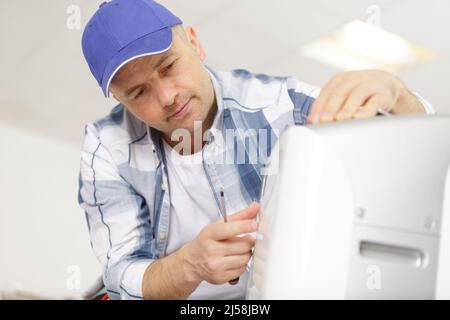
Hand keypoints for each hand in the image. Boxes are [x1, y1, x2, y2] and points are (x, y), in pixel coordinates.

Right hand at [180, 202, 259, 284]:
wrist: (192, 261)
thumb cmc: (207, 241)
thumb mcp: (219, 225)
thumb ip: (239, 216)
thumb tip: (256, 207)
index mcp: (209, 234)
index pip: (228, 229)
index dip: (244, 226)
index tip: (254, 224)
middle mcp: (210, 250)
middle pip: (243, 245)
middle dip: (249, 241)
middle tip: (245, 239)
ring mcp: (215, 265)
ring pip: (245, 258)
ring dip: (247, 252)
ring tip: (239, 249)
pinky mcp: (220, 278)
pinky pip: (242, 269)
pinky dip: (242, 263)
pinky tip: (234, 259)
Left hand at [307, 70, 425, 123]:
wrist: (387, 85)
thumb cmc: (359, 93)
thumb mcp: (342, 96)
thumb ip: (327, 107)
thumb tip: (311, 120)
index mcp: (340, 80)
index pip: (326, 93)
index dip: (319, 107)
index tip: (313, 120)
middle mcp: (354, 79)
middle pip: (340, 93)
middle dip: (330, 108)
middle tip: (324, 121)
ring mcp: (370, 85)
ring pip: (357, 95)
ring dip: (347, 108)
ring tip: (340, 119)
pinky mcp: (384, 94)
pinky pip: (375, 101)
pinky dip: (367, 110)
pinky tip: (359, 117)